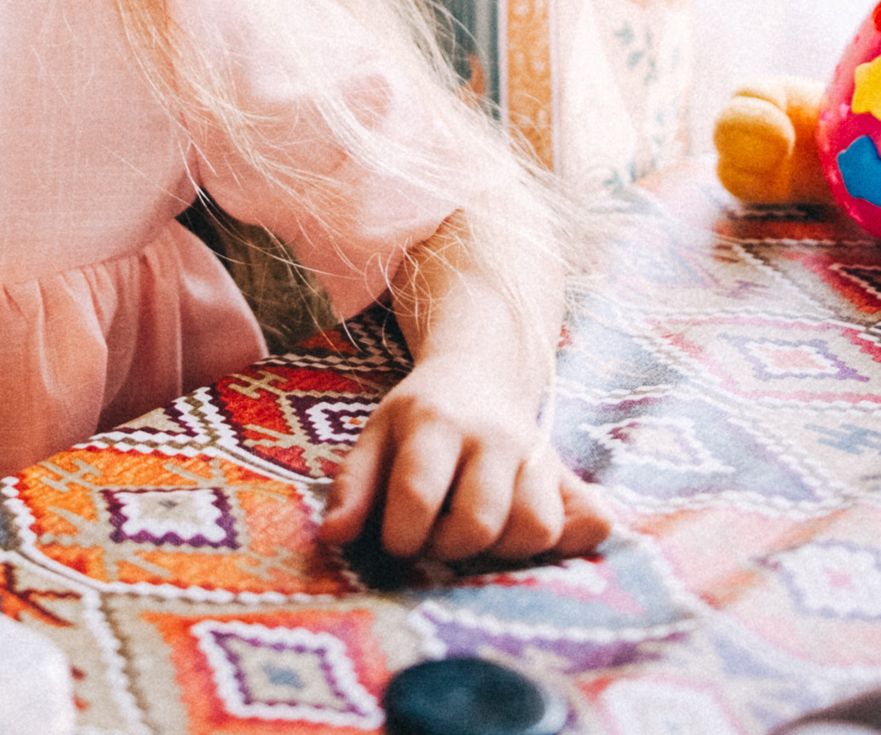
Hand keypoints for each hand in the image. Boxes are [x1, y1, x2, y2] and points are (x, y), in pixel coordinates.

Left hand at [316, 357, 610, 561]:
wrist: (478, 374)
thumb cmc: (418, 418)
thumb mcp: (375, 438)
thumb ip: (353, 487)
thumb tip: (333, 536)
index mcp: (435, 422)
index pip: (419, 492)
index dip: (401, 534)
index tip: (395, 541)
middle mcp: (494, 436)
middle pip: (479, 522)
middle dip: (448, 546)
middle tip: (435, 536)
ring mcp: (539, 455)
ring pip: (536, 530)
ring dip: (502, 550)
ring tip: (477, 533)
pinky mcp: (572, 475)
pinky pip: (591, 523)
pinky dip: (566, 542)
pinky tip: (526, 533)